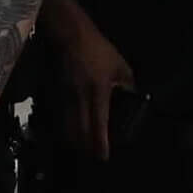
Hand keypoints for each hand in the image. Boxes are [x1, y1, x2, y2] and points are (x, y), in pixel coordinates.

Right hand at [57, 24, 135, 160]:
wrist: (72, 36)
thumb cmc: (99, 50)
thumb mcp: (121, 67)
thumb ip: (128, 86)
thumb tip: (133, 101)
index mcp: (98, 92)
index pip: (99, 123)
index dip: (100, 142)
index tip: (103, 156)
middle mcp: (80, 97)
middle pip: (80, 130)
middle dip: (86, 147)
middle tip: (94, 156)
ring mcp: (67, 96)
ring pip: (68, 125)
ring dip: (75, 140)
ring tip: (83, 148)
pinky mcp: (58, 92)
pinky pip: (62, 116)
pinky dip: (67, 128)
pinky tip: (72, 132)